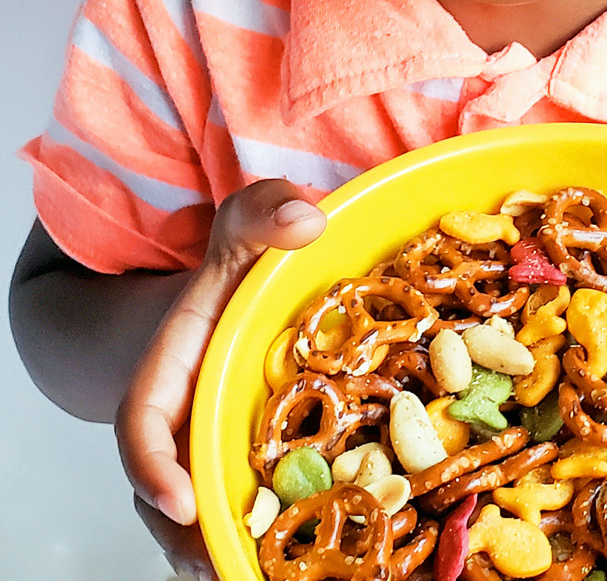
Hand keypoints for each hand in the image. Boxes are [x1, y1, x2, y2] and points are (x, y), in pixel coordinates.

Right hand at [115, 179, 326, 578]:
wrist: (234, 292)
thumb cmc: (234, 266)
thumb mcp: (244, 226)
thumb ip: (263, 211)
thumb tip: (309, 218)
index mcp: (168, 371)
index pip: (139, 424)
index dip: (150, 466)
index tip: (178, 503)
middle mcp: (185, 423)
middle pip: (174, 494)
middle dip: (197, 540)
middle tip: (234, 570)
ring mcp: (217, 450)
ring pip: (212, 514)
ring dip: (235, 551)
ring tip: (275, 580)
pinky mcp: (253, 464)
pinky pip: (255, 509)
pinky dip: (274, 539)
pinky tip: (319, 563)